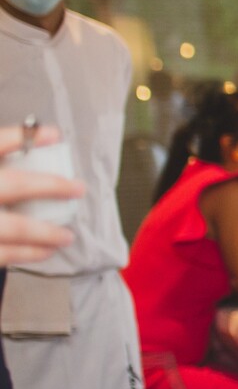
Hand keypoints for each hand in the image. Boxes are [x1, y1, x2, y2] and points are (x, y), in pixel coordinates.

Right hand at [0, 125, 82, 267]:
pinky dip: (28, 253)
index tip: (54, 134)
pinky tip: (45, 251)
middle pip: (12, 185)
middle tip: (77, 188)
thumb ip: (0, 166)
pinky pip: (3, 254)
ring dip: (45, 232)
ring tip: (66, 235)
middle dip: (50, 186)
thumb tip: (31, 150)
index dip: (22, 138)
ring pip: (13, 227)